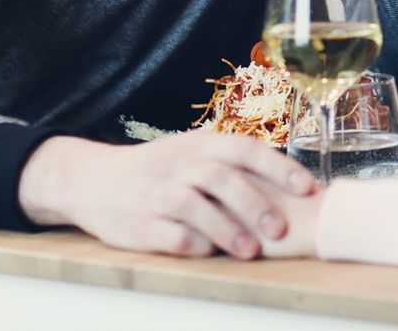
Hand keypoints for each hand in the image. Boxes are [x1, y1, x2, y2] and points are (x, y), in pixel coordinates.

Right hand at [18, 130, 316, 259]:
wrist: (91, 179)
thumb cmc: (160, 168)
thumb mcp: (193, 151)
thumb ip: (233, 164)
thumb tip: (293, 184)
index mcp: (200, 144)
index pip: (245, 149)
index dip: (278, 167)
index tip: (306, 188)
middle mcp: (179, 164)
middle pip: (222, 178)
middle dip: (255, 204)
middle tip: (282, 230)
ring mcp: (156, 193)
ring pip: (195, 207)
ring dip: (227, 229)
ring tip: (252, 250)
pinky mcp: (138, 222)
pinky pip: (167, 234)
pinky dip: (190, 244)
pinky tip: (208, 253)